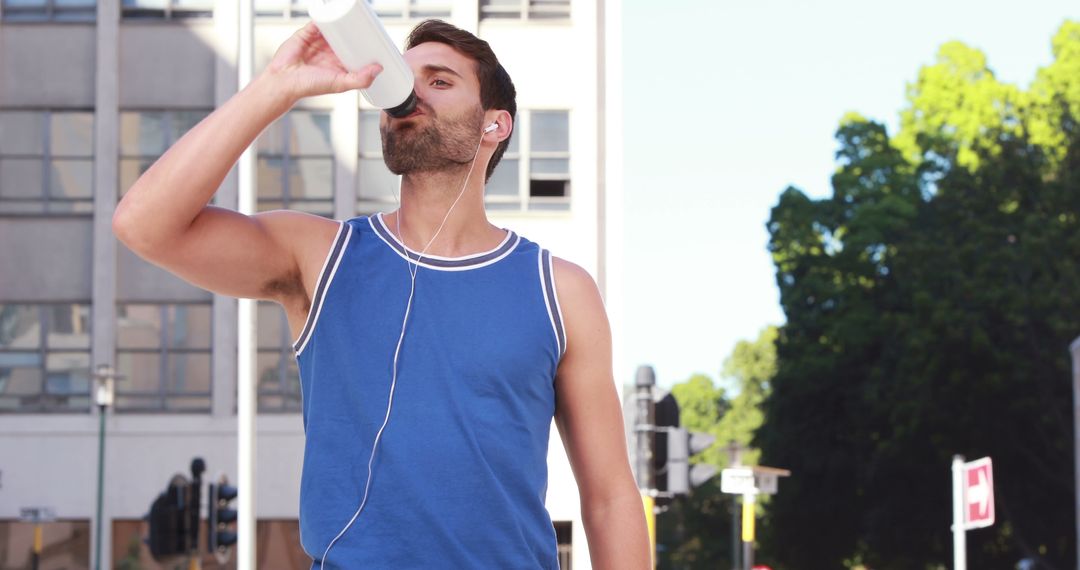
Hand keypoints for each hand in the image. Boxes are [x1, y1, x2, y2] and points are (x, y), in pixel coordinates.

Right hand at [264, 22, 382, 101]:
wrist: (284, 80)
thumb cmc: (310, 86)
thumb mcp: (340, 83)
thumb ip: (360, 79)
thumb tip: (379, 68)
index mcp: (340, 63)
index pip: (357, 51)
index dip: (367, 45)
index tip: (380, 39)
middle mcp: (330, 51)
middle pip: (348, 36)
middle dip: (358, 29)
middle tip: (370, 23)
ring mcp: (319, 41)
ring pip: (335, 26)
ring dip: (344, 19)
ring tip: (356, 13)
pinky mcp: (308, 32)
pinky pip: (319, 20)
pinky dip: (327, 14)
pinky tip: (335, 9)